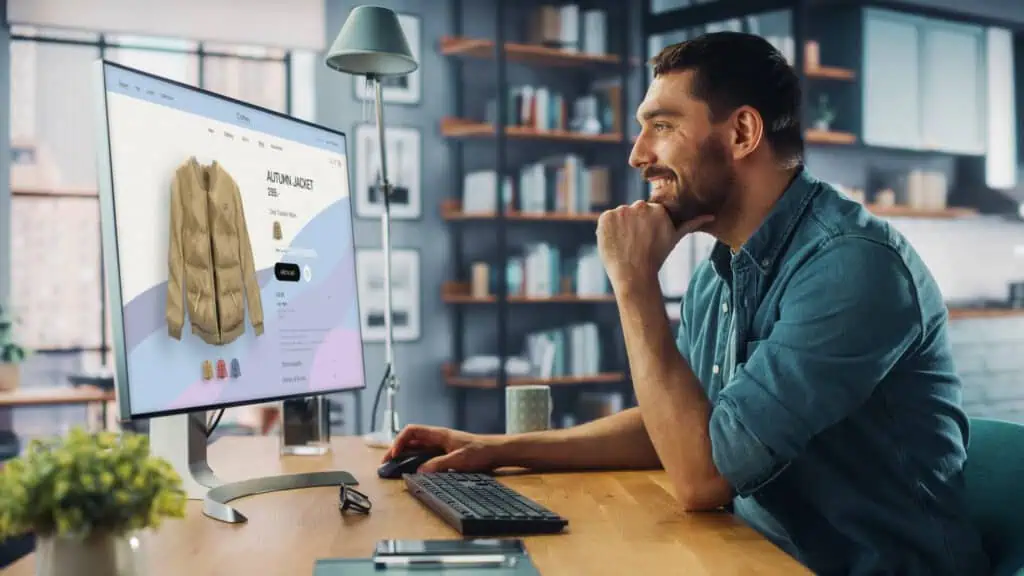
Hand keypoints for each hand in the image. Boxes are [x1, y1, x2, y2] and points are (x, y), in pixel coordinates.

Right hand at [381, 424, 502, 472]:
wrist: (497, 452)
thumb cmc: (481, 451)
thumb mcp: (459, 460)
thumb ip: (439, 464)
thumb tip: (420, 471)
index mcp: (439, 434)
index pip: (412, 431)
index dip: (399, 441)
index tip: (394, 455)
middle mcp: (437, 438)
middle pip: (411, 440)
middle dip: (396, 449)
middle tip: (386, 463)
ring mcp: (441, 445)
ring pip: (417, 447)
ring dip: (404, 455)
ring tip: (394, 467)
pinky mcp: (445, 453)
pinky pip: (425, 455)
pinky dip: (415, 460)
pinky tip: (412, 469)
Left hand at [597, 201, 711, 286]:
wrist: (634, 275)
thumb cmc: (656, 258)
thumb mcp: (674, 238)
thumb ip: (691, 224)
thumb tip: (711, 216)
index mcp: (657, 209)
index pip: (648, 211)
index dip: (645, 226)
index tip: (646, 239)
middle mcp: (640, 206)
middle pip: (633, 211)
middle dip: (633, 224)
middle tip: (636, 243)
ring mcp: (621, 211)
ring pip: (620, 215)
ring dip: (620, 226)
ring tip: (626, 244)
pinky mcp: (605, 217)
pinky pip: (606, 220)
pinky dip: (608, 229)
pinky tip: (615, 242)